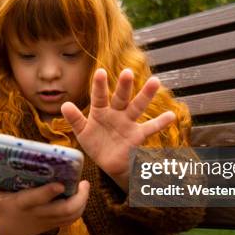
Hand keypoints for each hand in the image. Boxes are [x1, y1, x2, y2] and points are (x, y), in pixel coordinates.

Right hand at [0, 167, 89, 234]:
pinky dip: (80, 208)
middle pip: (64, 210)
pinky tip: (81, 195)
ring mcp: (49, 221)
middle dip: (78, 198)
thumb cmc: (1, 207)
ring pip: (72, 216)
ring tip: (84, 186)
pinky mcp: (55, 224)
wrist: (9, 232)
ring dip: (82, 202)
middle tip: (83, 182)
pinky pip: (72, 219)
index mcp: (23, 204)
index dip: (49, 192)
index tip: (60, 183)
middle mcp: (38, 213)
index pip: (37, 199)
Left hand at [61, 68, 174, 192]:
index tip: (100, 72)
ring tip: (155, 81)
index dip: (99, 85)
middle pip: (121, 97)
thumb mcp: (82, 132)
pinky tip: (170, 116)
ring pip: (137, 107)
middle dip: (124, 86)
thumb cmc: (96, 143)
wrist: (109, 162)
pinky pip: (150, 128)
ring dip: (146, 95)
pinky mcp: (137, 134)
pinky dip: (161, 122)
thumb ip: (74, 119)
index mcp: (100, 110)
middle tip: (127, 72)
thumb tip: (64, 105)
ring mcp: (128, 122)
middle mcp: (116, 112)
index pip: (99, 96)